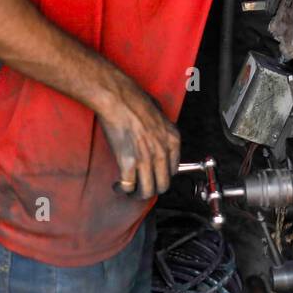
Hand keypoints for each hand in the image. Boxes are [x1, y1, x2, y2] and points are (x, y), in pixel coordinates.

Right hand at [99, 78, 180, 199]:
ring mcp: (146, 159)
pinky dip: (123, 189)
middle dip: (153, 188)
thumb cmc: (136, 100)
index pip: (174, 170)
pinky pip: (128, 185)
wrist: (119, 98)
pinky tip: (118, 186)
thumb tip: (158, 137)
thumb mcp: (160, 114)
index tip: (154, 175)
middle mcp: (162, 152)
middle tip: (143, 187)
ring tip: (131, 191)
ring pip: (147, 190)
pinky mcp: (129, 162)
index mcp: (172, 140)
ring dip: (138, 194)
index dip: (162, 175)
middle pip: (163, 184)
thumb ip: (162, 130)